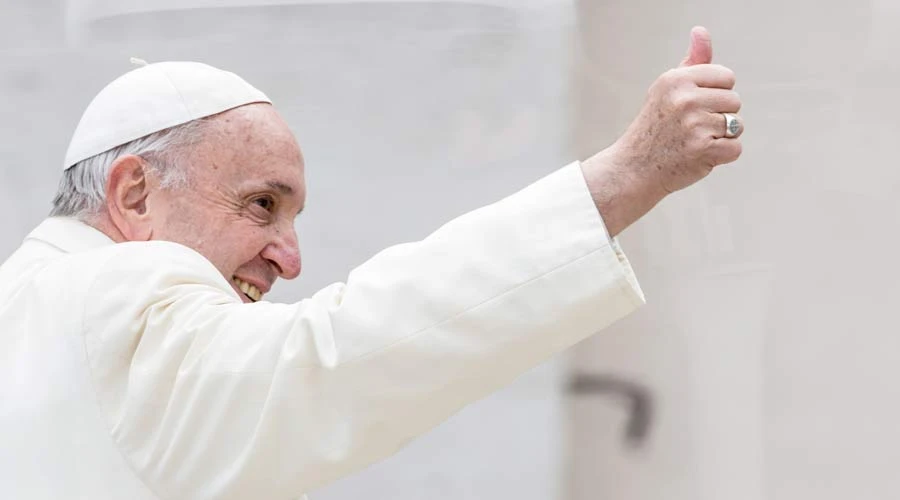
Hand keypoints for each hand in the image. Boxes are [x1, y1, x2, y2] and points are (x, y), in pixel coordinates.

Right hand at [582, 26, 743, 235]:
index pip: (726, 77)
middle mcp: (684, 99)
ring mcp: (694, 125)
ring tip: (693, 141)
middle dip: (719, 115)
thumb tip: (701, 32)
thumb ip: (692, 62)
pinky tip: (699, 155)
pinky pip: (735, 148)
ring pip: (737, 125)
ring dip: (720, 136)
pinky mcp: (703, 150)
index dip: (715, 94)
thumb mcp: (667, 89)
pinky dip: (722, 155)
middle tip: (691, 128)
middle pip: (734, 100)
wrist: (634, 168)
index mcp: (676, 79)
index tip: (693, 107)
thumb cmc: (654, 127)